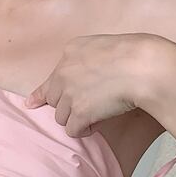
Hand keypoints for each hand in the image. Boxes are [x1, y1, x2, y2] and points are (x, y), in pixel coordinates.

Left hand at [23, 33, 159, 137]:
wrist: (144, 67)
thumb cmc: (137, 55)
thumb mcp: (106, 45)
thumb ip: (91, 58)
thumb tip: (89, 77)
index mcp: (71, 51)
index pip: (50, 76)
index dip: (41, 94)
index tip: (31, 104)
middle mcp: (64, 71)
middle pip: (54, 99)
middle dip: (68, 105)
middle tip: (89, 105)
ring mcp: (70, 93)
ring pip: (61, 116)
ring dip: (77, 118)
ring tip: (98, 113)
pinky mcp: (80, 112)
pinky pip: (73, 130)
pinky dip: (84, 130)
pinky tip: (97, 124)